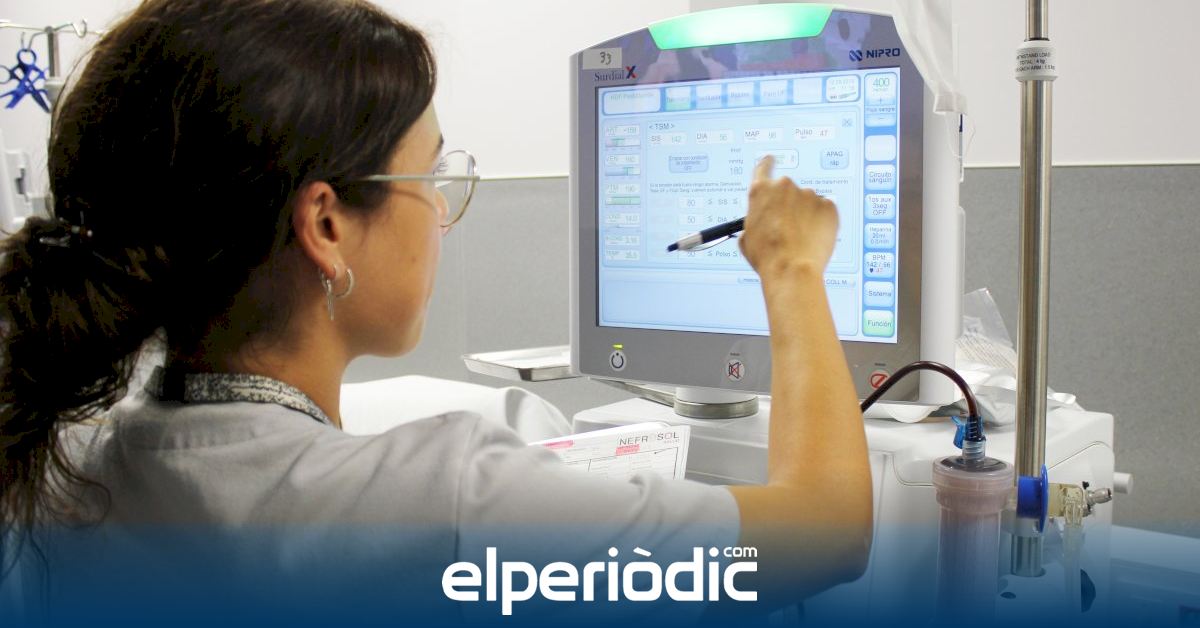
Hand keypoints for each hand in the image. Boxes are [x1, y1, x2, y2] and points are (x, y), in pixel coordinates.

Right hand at [738, 155, 838, 280]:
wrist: (792, 269)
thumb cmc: (767, 256)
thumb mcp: (747, 238)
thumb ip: (753, 221)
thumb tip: (759, 222)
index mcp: (761, 191)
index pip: (764, 167)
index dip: (768, 165)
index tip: (771, 161)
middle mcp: (784, 187)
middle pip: (788, 190)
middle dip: (789, 205)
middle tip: (787, 228)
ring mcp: (809, 195)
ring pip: (808, 202)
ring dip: (806, 215)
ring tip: (801, 239)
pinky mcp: (828, 206)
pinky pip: (825, 211)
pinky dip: (822, 222)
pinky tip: (814, 238)